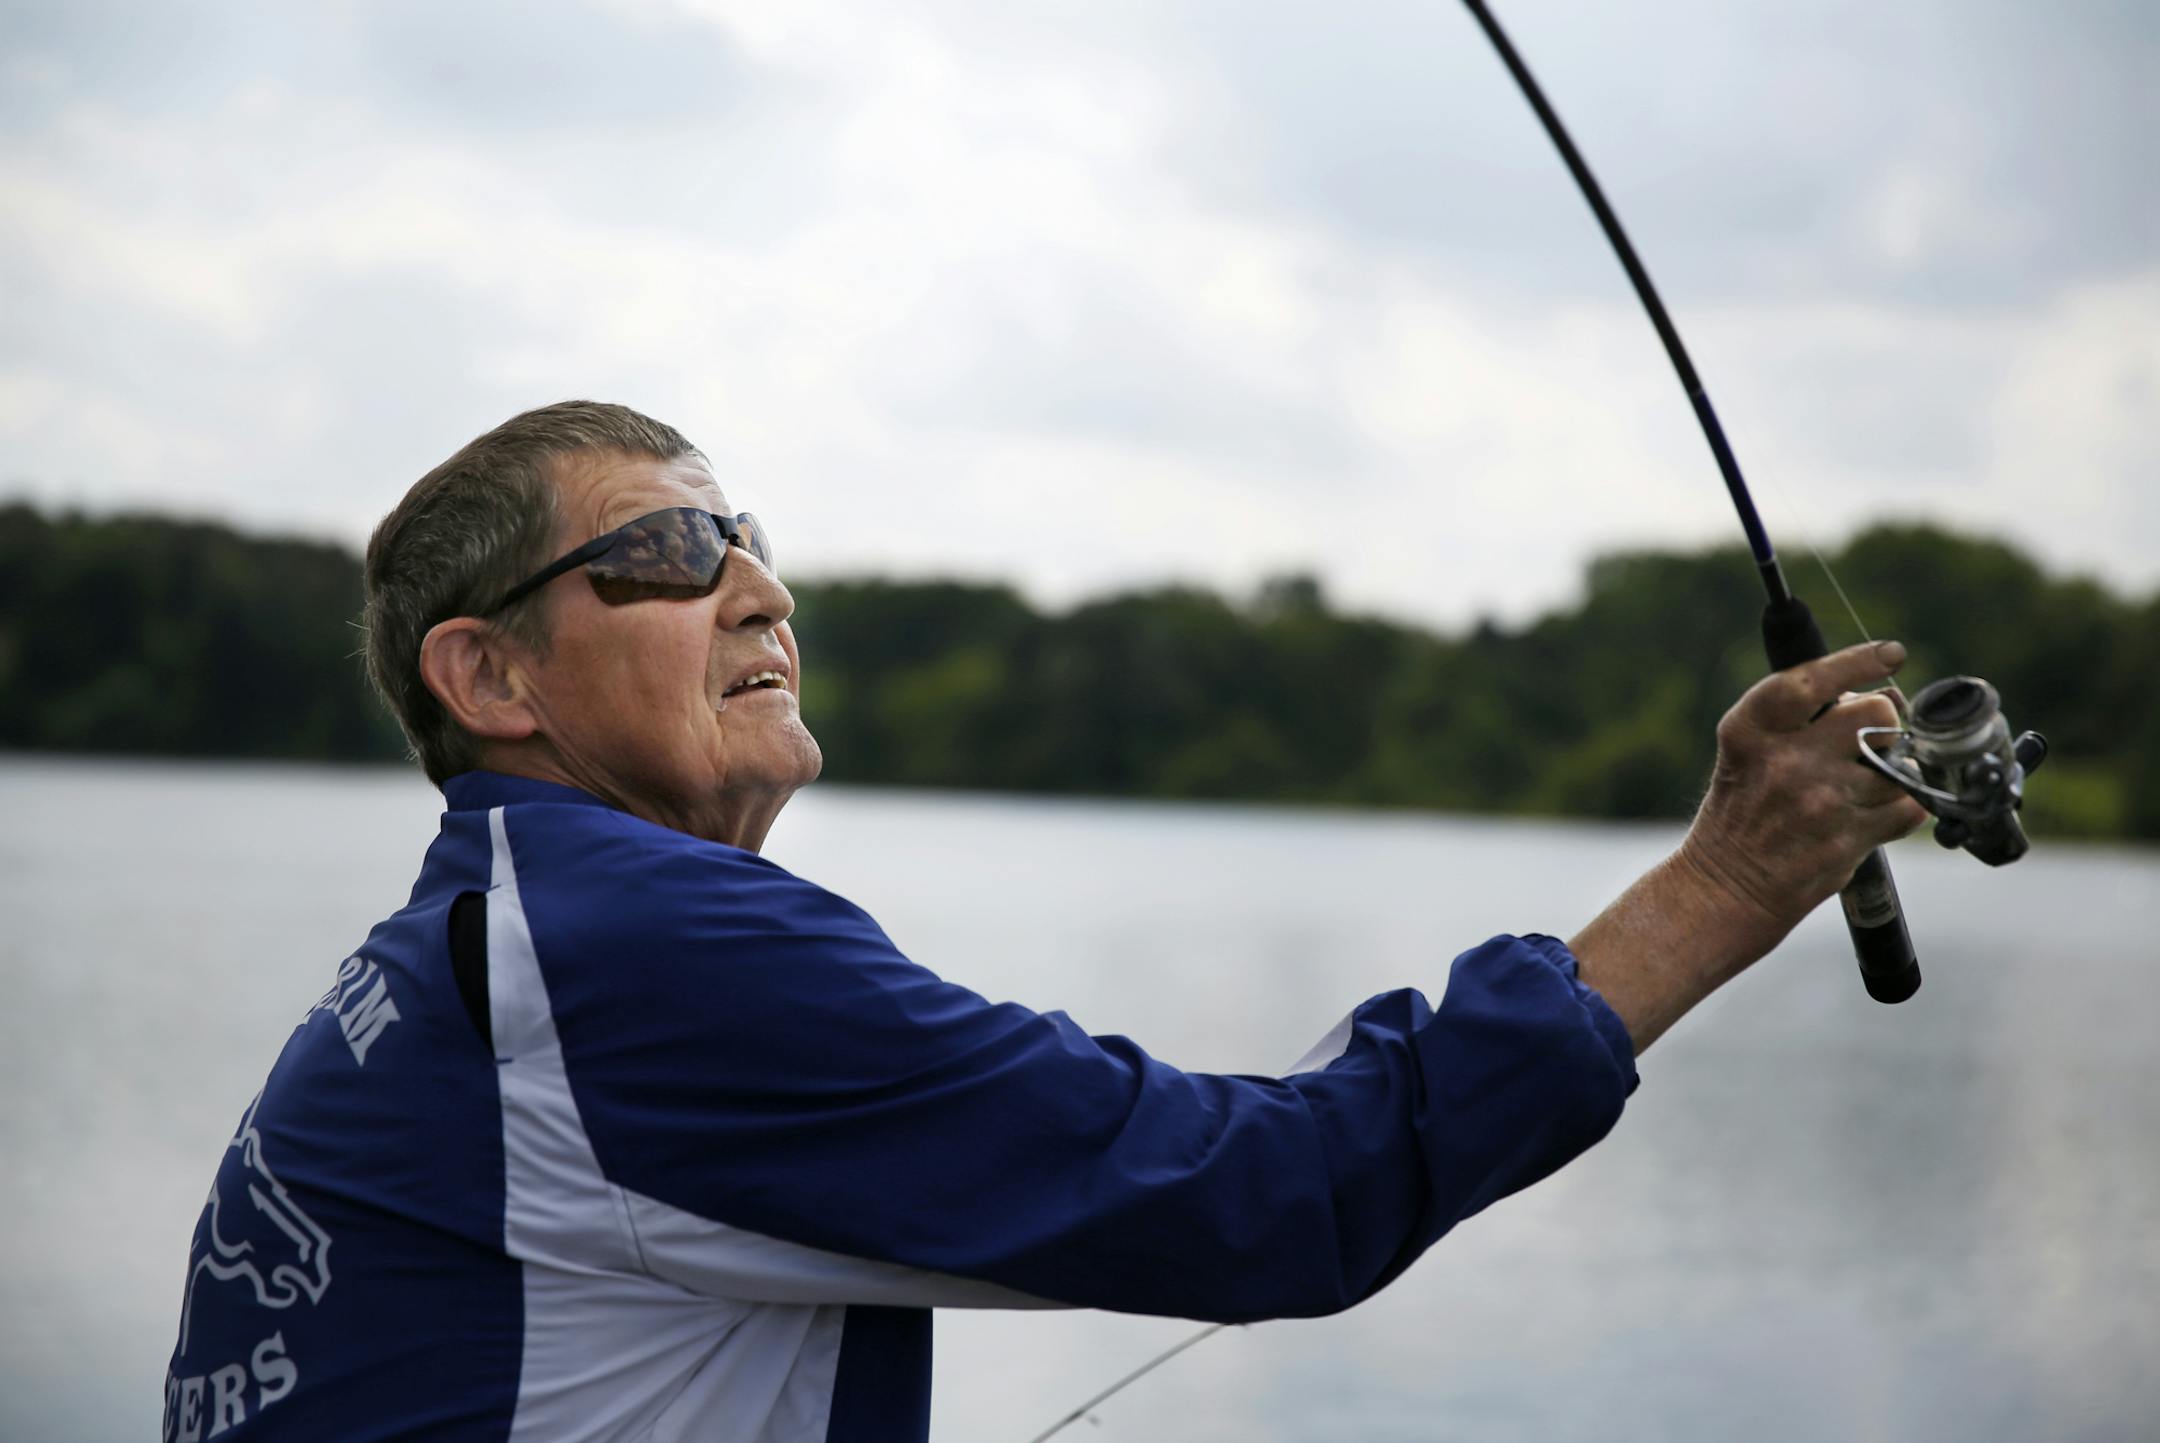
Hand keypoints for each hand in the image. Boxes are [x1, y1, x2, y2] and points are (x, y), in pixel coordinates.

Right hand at [1675, 640, 1930, 960]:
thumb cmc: (1741, 813)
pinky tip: (1874, 813)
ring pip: (1900, 765)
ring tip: (1867, 785)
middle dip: (1883, 723)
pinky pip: (1909, 806)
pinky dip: (1904, 808)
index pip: (1811, 680)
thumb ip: (1801, 722)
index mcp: (1750, 732)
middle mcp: (1785, 762)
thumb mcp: (1749, 753)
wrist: (1724, 888)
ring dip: (1895, 772)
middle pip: (1875, 715)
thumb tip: (1879, 695)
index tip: (1890, 653)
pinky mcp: (1848, 840)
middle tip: (1870, 741)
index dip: (1856, 661)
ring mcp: (1819, 802)